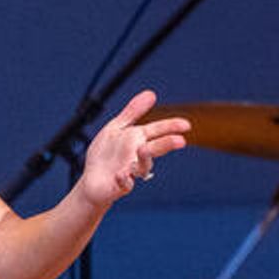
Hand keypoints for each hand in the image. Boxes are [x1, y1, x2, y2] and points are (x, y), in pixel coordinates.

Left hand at [81, 90, 189, 207]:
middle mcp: (137, 156)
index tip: (186, 125)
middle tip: (180, 141)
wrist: (92, 182)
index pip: (157, 131)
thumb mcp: (116, 128)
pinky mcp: (119, 186)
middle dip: (166, 144)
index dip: (171, 127)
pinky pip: (125, 184)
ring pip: (142, 166)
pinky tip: (121, 175)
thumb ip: (133, 112)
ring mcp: (130, 171)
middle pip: (155, 148)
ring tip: (143, 149)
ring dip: (144, 158)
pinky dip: (124, 180)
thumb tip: (151, 93)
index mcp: (137, 140)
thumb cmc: (105, 155)